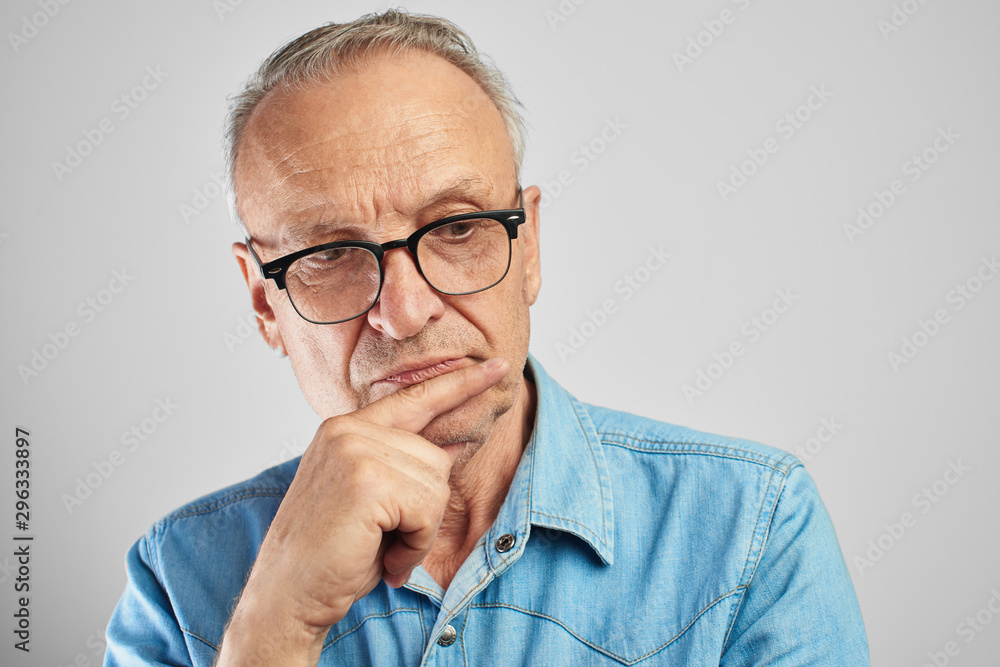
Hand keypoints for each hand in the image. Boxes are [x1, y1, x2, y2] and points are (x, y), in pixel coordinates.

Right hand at [216, 356, 508, 664]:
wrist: (286, 595)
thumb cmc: (331, 553)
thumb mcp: (373, 499)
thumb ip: (406, 466)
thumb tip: (457, 444)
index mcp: (346, 428)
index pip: (415, 397)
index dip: (460, 384)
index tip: (498, 367)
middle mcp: (348, 429)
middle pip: (437, 460)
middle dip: (425, 511)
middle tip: (386, 540)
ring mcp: (356, 450)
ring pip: (437, 486)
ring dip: (419, 531)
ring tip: (381, 548)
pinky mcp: (367, 480)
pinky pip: (428, 510)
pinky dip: (415, 544)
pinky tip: (386, 558)